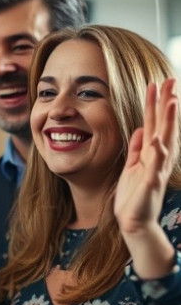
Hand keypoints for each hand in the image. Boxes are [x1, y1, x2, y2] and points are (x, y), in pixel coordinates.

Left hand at [115, 79, 178, 234]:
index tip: (158, 84)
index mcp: (152, 153)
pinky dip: (157, 153)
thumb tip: (142, 129)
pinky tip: (157, 139)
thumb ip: (138, 148)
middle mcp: (158, 159)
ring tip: (170, 101)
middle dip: (167, 104)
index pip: (156, 124)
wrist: (134, 222)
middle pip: (164, 126)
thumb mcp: (133, 166)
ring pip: (165, 141)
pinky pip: (154, 166)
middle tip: (171, 82)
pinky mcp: (150, 183)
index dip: (156, 104)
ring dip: (168, 121)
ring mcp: (156, 170)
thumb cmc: (134, 195)